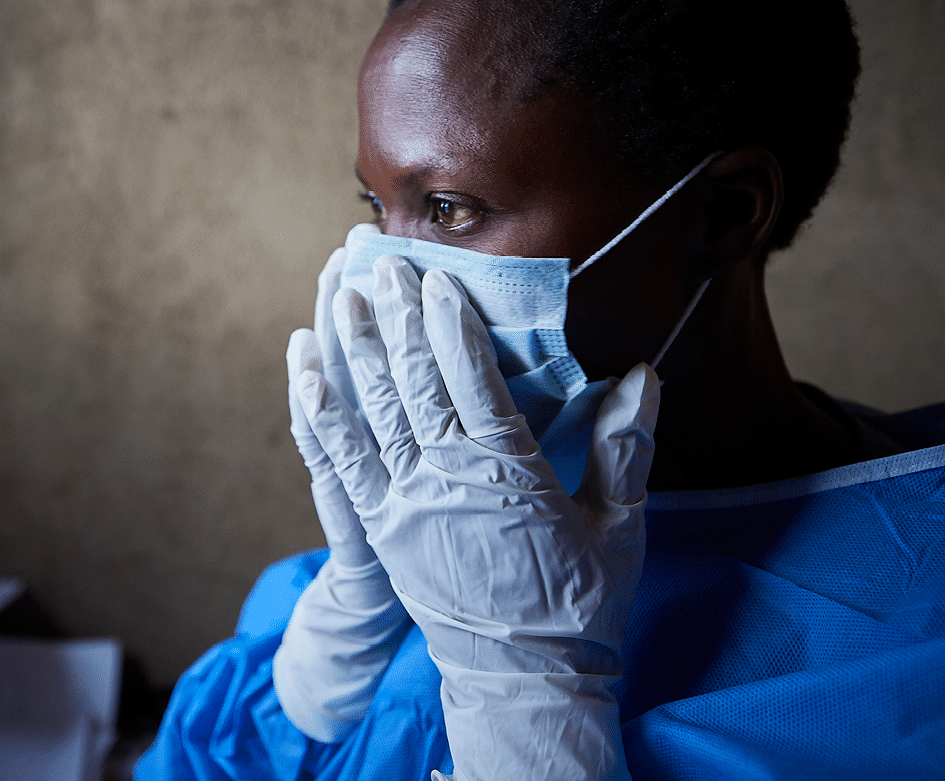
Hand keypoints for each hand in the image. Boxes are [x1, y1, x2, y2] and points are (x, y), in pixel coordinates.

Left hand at [297, 254, 659, 779]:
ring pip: (374, 411)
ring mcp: (407, 505)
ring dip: (356, 349)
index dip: (452, 327)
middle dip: (399, 318)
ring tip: (343, 295)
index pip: (475, 382)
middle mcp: (450, 481)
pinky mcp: (380, 529)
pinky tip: (303, 370)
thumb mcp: (621, 526)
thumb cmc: (581, 603)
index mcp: (511, 475)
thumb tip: (641, 376)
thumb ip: (625, 447)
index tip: (439, 281)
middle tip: (385, 263)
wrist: (526, 680)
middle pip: (416, 384)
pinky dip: (319, 413)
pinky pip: (341, 461)